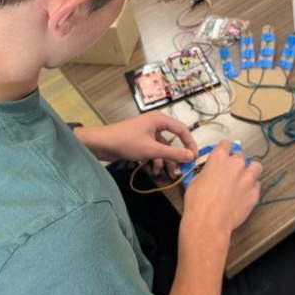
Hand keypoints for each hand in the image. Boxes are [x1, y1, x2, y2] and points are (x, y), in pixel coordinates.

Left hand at [76, 112, 197, 175]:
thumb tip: (192, 156)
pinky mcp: (140, 142)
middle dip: (176, 157)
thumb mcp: (151, 149)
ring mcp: (147, 133)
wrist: (101, 144)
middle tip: (182, 170)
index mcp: (160, 120)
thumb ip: (173, 153)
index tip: (194, 158)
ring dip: (165, 161)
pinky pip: (153, 151)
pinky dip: (155, 160)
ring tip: (167, 175)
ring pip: (163, 148)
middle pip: (173, 141)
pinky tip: (153, 171)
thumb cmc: (126, 142)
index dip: (190, 144)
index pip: (182, 130)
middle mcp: (155, 124)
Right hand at [182, 140, 261, 235]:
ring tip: (244, 178)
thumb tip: (208, 174)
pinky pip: (257, 185)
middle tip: (231, 170)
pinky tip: (245, 194)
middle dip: (236, 161)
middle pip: (241, 155)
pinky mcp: (254, 193)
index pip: (226, 143)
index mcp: (219, 158)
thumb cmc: (198, 203)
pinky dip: (252, 188)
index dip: (225, 148)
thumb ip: (206, 172)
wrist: (209, 222)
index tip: (224, 152)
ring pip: (256, 166)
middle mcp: (235, 164)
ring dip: (250, 170)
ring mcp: (247, 178)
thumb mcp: (194, 181)